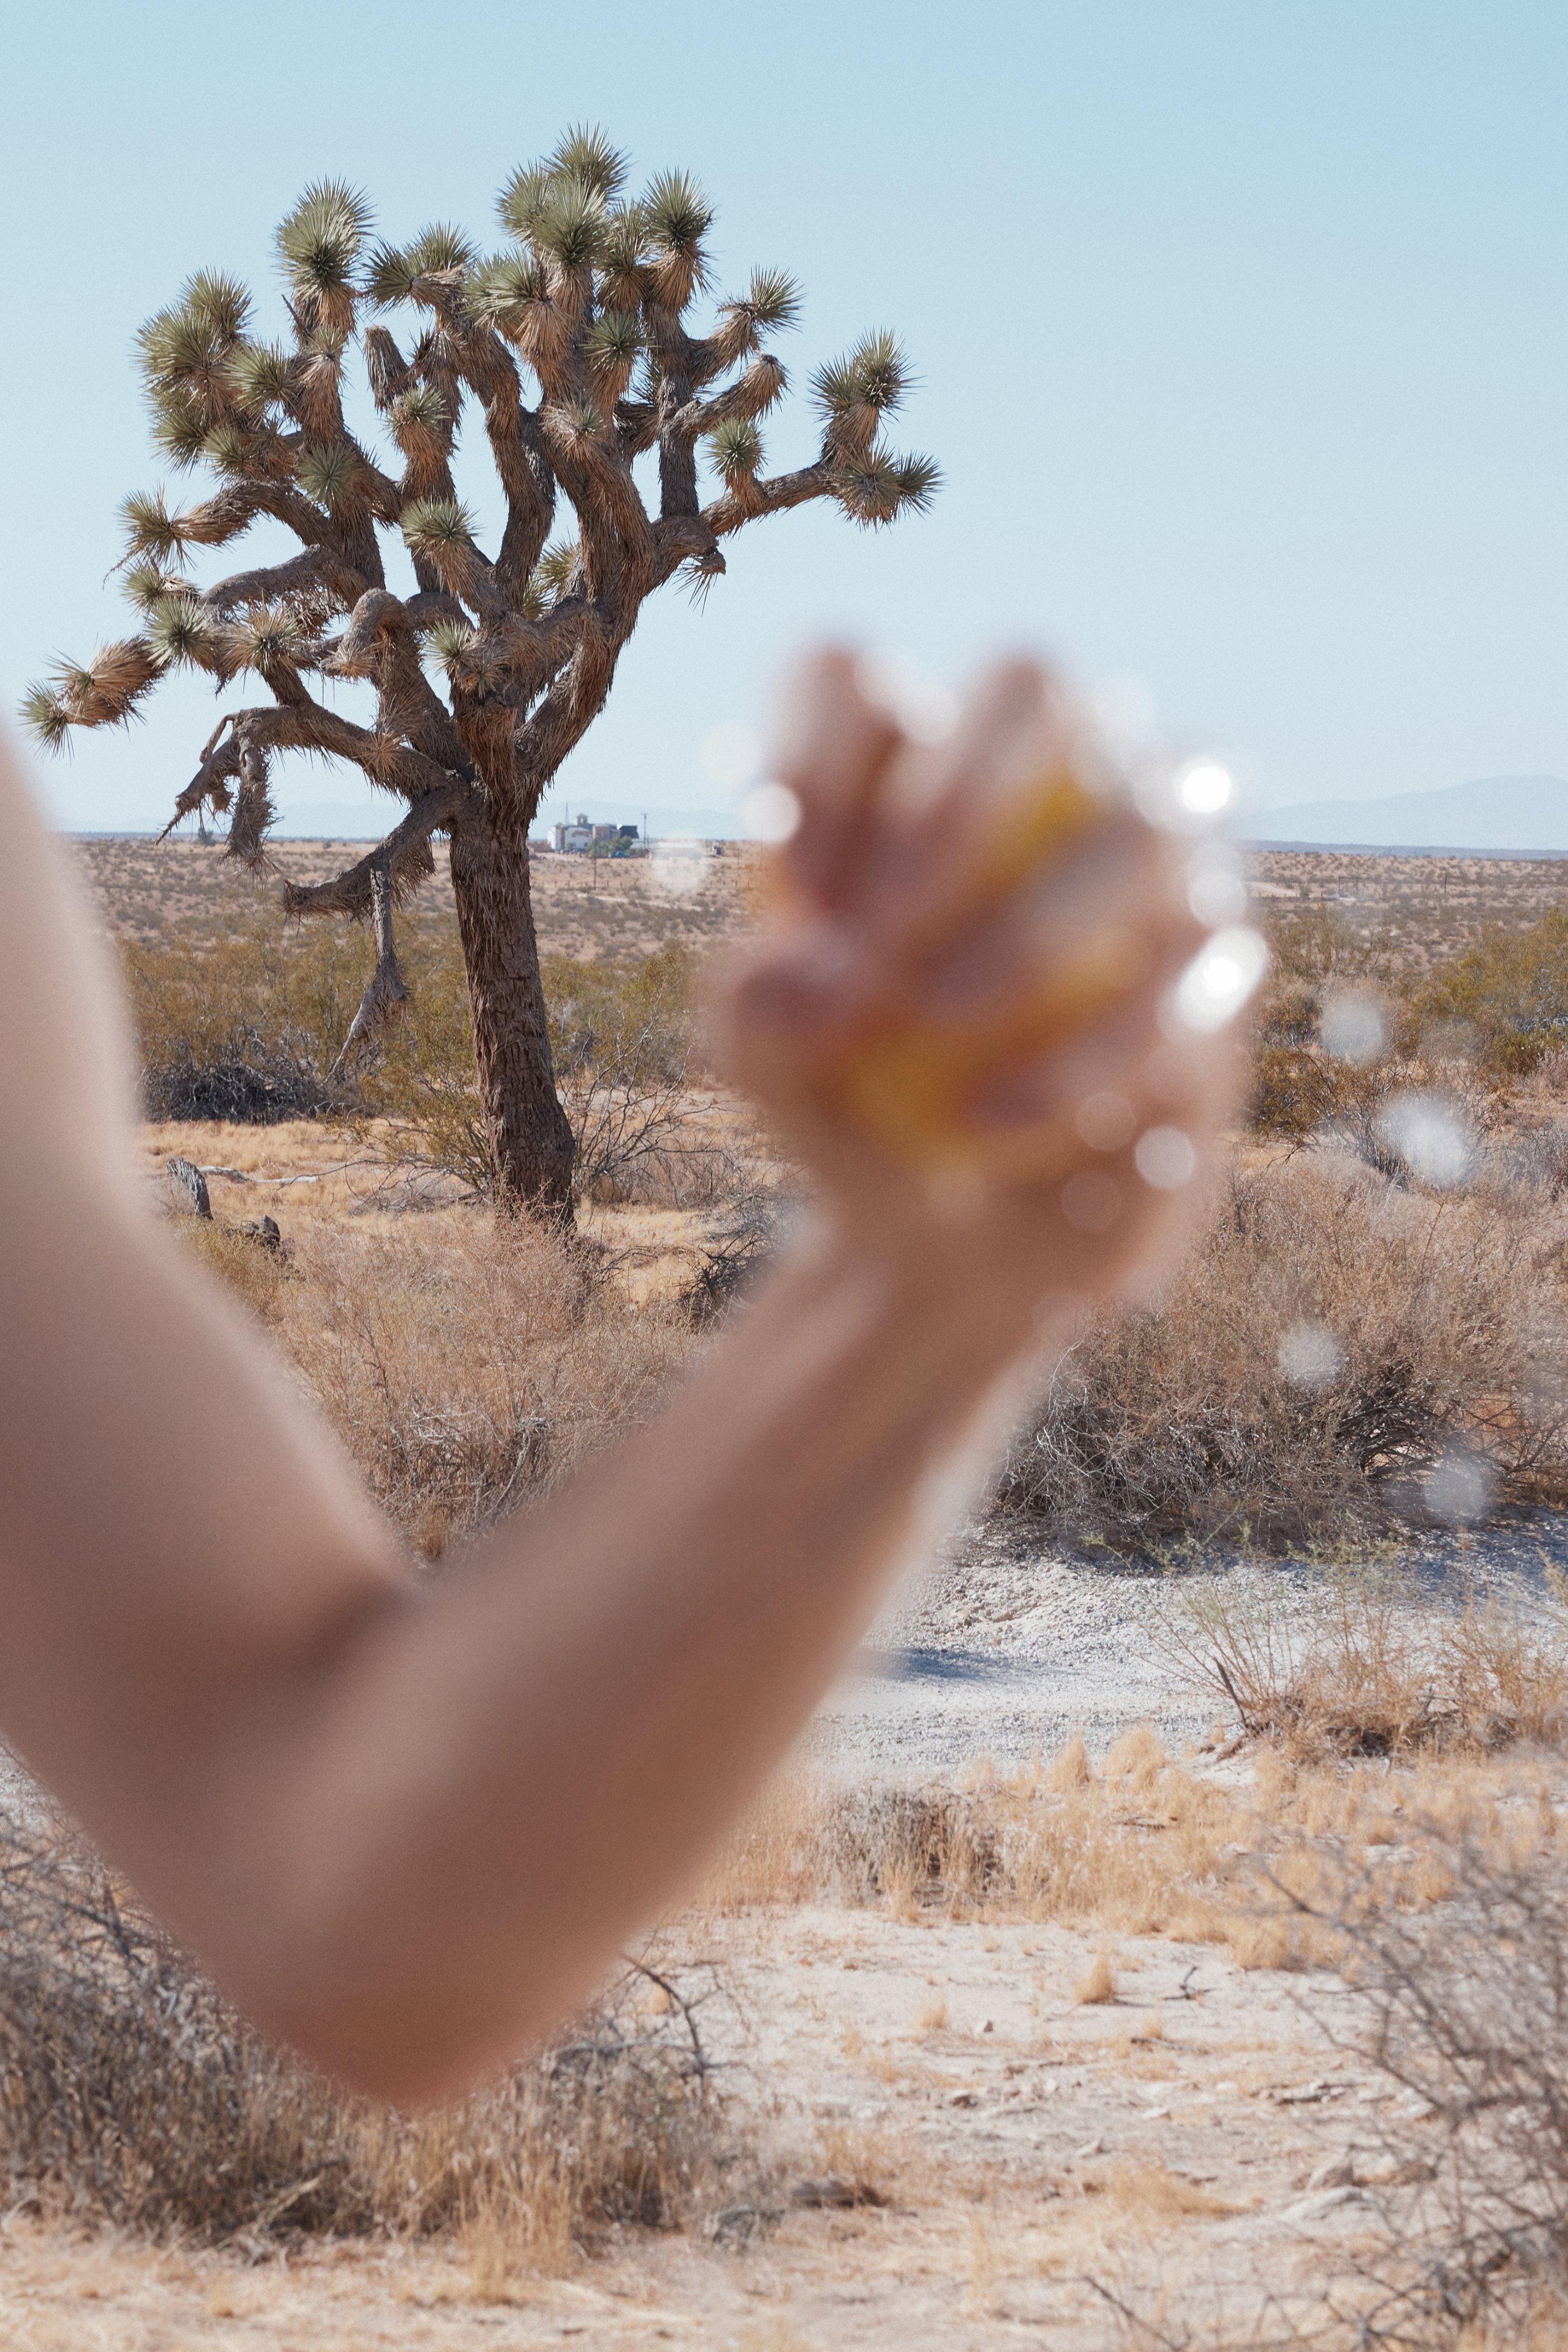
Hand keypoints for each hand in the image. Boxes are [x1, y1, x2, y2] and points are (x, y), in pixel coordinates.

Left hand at [708, 650, 1249, 1319]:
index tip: (790, 887)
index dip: (818, 752)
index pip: (856, 680)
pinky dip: (1081, 1058)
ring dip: (1037, 921)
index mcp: (901, 765)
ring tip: (937, 1016)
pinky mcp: (1216, 982)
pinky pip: (1187, 987)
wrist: (949, 1237)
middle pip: (1032, 680)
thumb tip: (815, 971)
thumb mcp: (768, 1069)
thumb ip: (760, 1011)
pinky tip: (988, 1120)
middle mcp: (1043, 777)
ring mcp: (1152, 865)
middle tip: (882, 926)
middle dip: (957, 789)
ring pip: (1151, 821)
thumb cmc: (849, 1109)